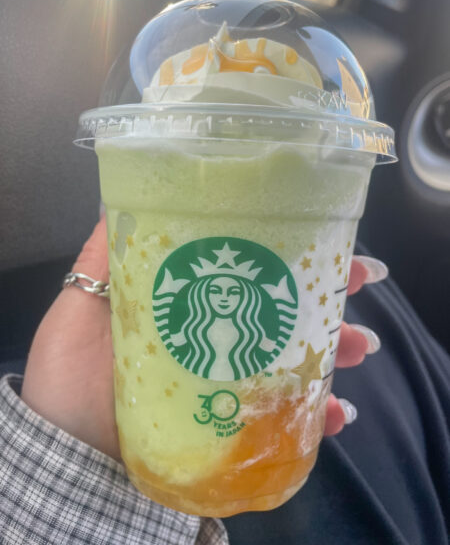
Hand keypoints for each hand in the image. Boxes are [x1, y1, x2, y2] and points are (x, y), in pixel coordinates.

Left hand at [21, 217, 385, 457]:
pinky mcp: (230, 427)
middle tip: (359, 282)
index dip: (284, 251)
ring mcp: (226, 384)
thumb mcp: (85, 298)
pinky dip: (316, 415)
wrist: (65, 450)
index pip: (246, 270)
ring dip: (335, 351)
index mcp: (188, 305)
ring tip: (360, 346)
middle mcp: (213, 339)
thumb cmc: (71, 373)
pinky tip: (339, 412)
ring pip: (293, 360)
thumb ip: (107, 251)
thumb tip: (129, 190)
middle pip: (279, 311)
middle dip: (325, 295)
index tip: (322, 238)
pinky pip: (284, 421)